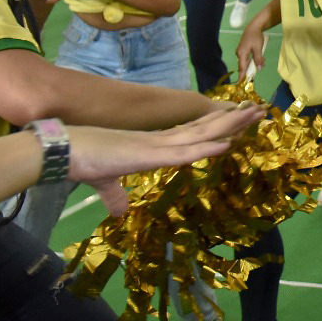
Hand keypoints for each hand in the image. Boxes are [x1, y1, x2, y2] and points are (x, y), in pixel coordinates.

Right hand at [67, 104, 265, 213]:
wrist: (62, 152)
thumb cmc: (82, 162)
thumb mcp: (105, 183)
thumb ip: (115, 195)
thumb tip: (118, 211)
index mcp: (152, 145)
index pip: (191, 134)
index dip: (214, 126)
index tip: (235, 119)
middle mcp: (160, 141)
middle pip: (204, 129)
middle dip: (232, 120)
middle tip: (259, 109)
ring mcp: (156, 146)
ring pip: (201, 135)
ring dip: (229, 126)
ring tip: (255, 114)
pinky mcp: (148, 155)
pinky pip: (183, 152)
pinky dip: (206, 148)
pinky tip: (227, 144)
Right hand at [236, 25, 267, 79]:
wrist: (253, 27)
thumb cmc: (255, 37)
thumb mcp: (258, 49)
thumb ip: (258, 59)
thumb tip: (258, 69)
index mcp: (241, 54)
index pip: (241, 68)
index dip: (242, 76)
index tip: (241, 84)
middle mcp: (239, 54)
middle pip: (244, 66)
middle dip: (252, 68)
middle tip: (260, 66)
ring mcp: (240, 52)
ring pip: (247, 62)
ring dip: (255, 63)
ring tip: (263, 59)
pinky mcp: (243, 50)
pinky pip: (248, 58)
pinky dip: (254, 59)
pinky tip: (260, 57)